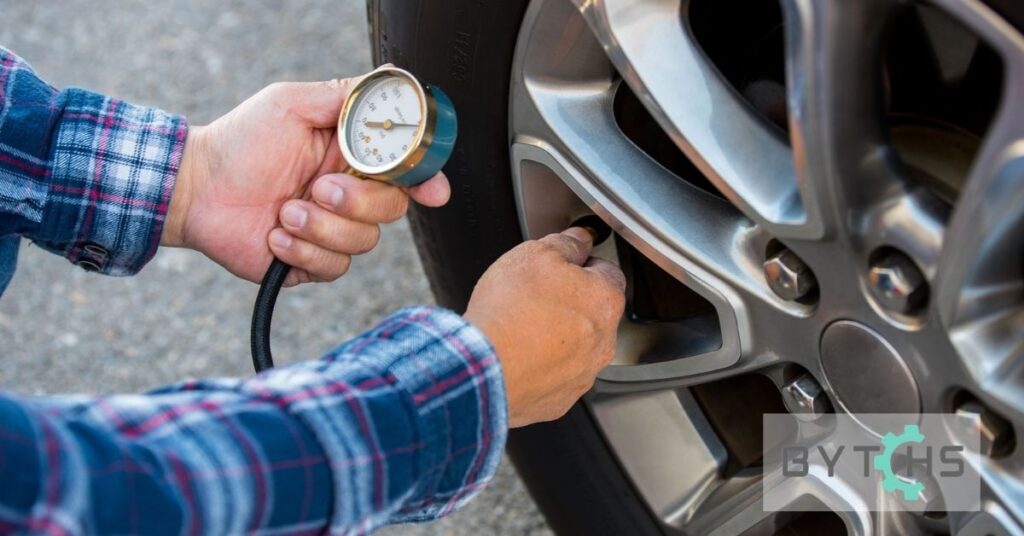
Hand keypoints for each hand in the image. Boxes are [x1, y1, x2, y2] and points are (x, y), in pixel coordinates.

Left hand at [163, 77, 450, 285]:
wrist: (195, 188)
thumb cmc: (240, 142)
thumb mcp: (292, 104)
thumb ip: (343, 96)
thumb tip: (390, 81)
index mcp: (353, 157)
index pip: (406, 170)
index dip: (426, 179)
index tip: (432, 191)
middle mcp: (350, 195)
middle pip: (392, 208)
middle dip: (357, 201)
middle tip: (318, 187)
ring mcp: (333, 231)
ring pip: (363, 241)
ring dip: (320, 227)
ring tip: (283, 212)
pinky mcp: (313, 263)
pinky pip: (333, 267)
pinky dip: (301, 251)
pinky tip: (274, 235)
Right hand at [464, 228, 625, 426]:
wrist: (482, 368)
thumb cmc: (510, 311)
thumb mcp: (536, 254)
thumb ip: (565, 243)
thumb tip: (579, 239)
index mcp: (605, 301)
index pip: (607, 273)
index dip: (581, 265)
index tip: (560, 266)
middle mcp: (603, 342)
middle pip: (592, 313)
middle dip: (569, 303)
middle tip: (534, 297)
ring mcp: (582, 375)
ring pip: (575, 347)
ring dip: (556, 337)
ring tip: (521, 328)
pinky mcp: (559, 400)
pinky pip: (555, 377)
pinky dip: (541, 366)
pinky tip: (518, 355)